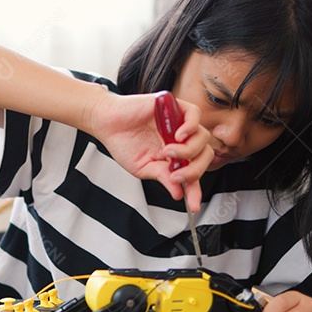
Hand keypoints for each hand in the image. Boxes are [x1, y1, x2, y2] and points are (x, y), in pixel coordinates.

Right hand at [86, 91, 212, 209]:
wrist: (106, 122)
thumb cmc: (122, 142)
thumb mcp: (143, 167)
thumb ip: (162, 177)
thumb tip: (178, 193)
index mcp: (175, 155)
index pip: (193, 171)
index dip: (195, 189)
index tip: (192, 205)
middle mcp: (180, 139)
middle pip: (205, 155)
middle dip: (194, 170)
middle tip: (176, 175)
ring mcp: (178, 123)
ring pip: (203, 137)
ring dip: (189, 150)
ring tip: (168, 152)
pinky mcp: (173, 106)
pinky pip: (195, 114)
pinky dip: (191, 126)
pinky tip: (179, 135)